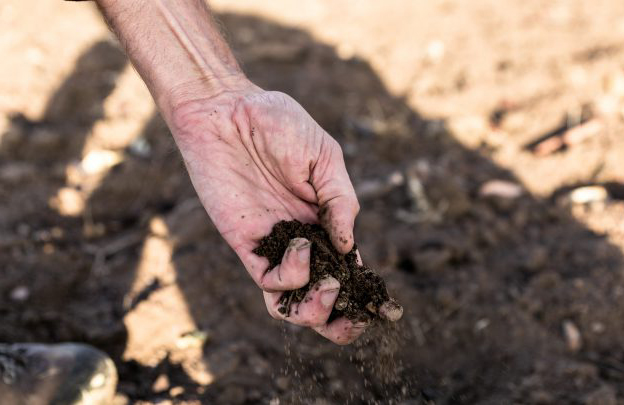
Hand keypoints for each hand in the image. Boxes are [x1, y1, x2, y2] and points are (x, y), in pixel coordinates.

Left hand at [168, 83, 364, 343]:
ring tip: (328, 290)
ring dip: (314, 311)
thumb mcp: (325, 157)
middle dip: (340, 320)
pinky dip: (290, 275)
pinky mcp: (244, 242)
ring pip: (291, 301)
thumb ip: (340, 202)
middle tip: (354, 317)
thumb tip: (351, 249)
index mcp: (326, 222)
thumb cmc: (278, 123)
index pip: (348, 270)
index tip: (388, 309)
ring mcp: (273, 244)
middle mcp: (301, 240)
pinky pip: (267, 279)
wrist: (224, 109)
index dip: (366, 294)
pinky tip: (301, 245)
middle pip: (321, 297)